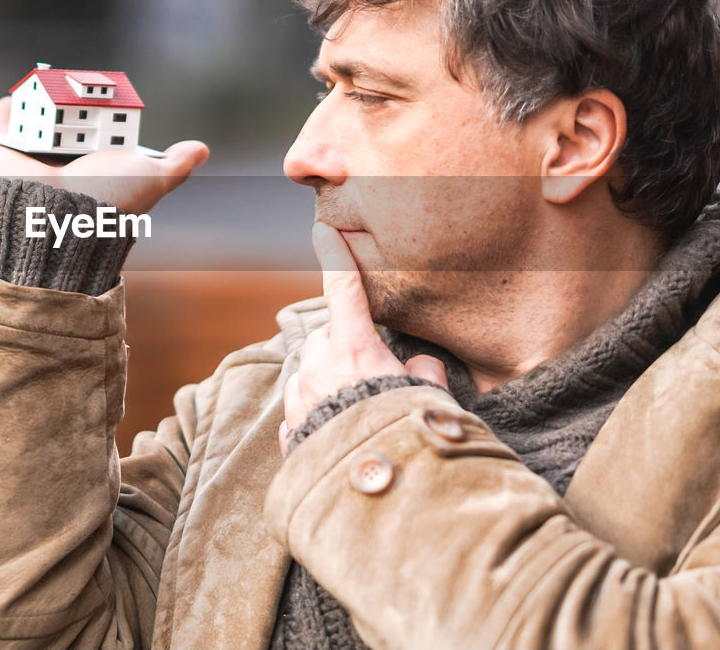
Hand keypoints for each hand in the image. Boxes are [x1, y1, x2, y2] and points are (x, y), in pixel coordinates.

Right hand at [0, 98, 209, 214]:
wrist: (63, 216)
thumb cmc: (109, 199)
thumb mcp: (151, 176)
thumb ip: (174, 164)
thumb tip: (202, 149)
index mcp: (84, 172)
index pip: (79, 139)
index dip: (79, 117)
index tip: (81, 94)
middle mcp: (49, 172)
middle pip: (42, 137)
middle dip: (40, 114)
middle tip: (43, 91)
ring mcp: (16, 171)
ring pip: (9, 140)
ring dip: (9, 116)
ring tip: (11, 99)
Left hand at [279, 221, 447, 454]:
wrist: (374, 491)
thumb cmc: (405, 435)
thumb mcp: (429, 397)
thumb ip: (422, 371)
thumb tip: (418, 365)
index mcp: (353, 348)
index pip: (344, 290)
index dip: (335, 255)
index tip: (322, 228)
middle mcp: (318, 367)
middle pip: (326, 341)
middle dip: (345, 352)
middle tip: (375, 383)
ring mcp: (299, 399)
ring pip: (310, 376)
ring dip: (329, 387)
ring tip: (360, 417)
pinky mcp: (290, 431)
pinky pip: (303, 413)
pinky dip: (319, 419)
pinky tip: (342, 438)